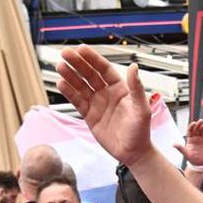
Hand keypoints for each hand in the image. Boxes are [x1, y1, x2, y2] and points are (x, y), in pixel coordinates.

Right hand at [57, 45, 155, 164]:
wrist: (133, 153)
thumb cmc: (141, 131)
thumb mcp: (141, 109)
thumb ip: (136, 88)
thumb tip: (134, 67)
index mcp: (120, 88)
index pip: (104, 69)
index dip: (92, 59)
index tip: (81, 49)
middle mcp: (107, 93)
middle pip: (89, 75)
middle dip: (77, 64)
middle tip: (65, 53)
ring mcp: (97, 104)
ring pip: (81, 86)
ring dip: (70, 76)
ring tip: (60, 67)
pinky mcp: (89, 115)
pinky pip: (77, 101)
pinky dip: (69, 92)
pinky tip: (61, 83)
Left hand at [179, 119, 202, 168]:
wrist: (199, 163)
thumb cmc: (192, 158)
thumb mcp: (185, 153)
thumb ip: (180, 148)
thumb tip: (173, 144)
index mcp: (190, 139)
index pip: (190, 130)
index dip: (192, 126)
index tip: (193, 123)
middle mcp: (196, 138)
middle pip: (197, 129)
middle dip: (198, 124)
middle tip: (201, 121)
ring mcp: (202, 139)